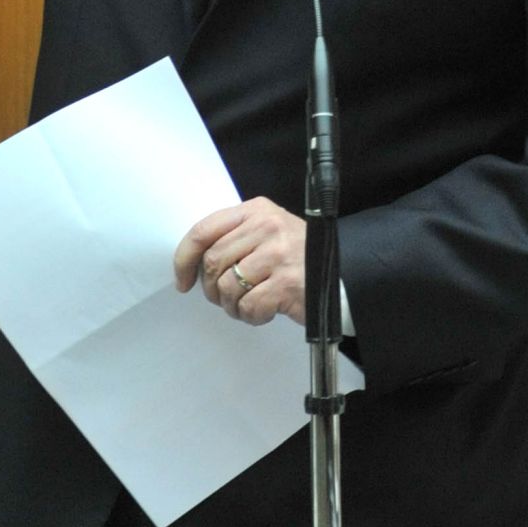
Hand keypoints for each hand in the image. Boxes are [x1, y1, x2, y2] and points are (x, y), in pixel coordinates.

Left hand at [173, 197, 305, 325]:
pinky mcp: (287, 283)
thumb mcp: (267, 233)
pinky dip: (251, 316)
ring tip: (247, 306)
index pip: (203, 230)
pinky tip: (264, 312)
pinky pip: (249, 306)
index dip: (184, 259)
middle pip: (212, 262)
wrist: (344, 275)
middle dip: (210, 289)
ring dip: (231, 305)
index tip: (182, 281)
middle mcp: (266, 227)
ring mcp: (278, 254)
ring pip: (227, 286)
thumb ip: (235, 238)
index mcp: (256, 210)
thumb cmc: (298, 258)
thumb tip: (193, 264)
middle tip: (223, 299)